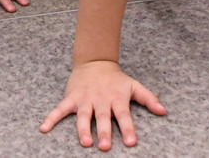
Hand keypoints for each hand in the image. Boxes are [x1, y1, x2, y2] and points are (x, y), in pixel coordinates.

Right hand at [40, 59, 166, 150]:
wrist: (95, 61)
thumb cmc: (116, 79)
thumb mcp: (134, 86)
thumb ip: (148, 98)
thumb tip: (164, 111)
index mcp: (117, 98)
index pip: (123, 115)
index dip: (128, 128)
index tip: (131, 142)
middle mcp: (101, 100)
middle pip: (103, 118)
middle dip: (104, 132)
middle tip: (105, 146)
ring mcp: (85, 99)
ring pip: (83, 116)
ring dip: (83, 129)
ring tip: (85, 142)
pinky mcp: (72, 98)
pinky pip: (60, 109)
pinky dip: (51, 118)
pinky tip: (44, 128)